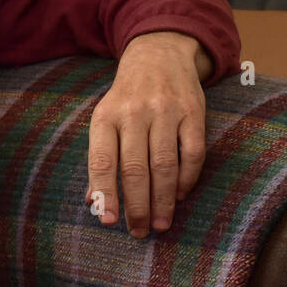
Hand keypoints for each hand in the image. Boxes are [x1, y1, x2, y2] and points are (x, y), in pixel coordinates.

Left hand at [86, 31, 209, 237]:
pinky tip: (180, 195)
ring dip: (163, 200)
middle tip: (139, 231)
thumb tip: (93, 202)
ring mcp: (165, 112)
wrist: (158, 56)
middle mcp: (134, 114)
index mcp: (105, 117)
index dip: (105, 193)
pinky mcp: (193, 112)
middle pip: (135, 168)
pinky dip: (187, 178)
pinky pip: (193, 153)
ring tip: (161, 223)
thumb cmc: (125, 99)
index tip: (108, 221)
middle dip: (137, 205)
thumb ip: (101, 157)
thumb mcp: (104, 119)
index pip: (102, 161)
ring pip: (164, 165)